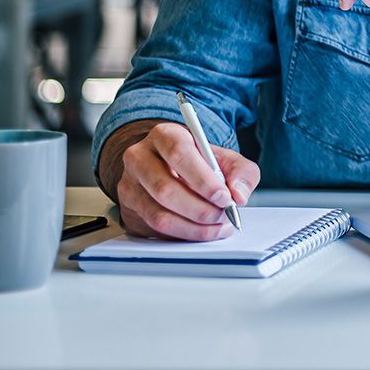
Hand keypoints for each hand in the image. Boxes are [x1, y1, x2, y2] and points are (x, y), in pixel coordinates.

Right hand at [102, 120, 260, 240]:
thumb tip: (239, 194)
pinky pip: (155, 229)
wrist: (172, 169)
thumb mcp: (225, 159)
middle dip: (200, 209)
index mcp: (165, 135)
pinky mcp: (129, 209)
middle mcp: (140, 157)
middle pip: (165, 188)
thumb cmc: (199, 163)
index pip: (178, 153)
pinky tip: (201, 231)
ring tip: (216, 225)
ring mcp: (130, 184)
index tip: (224, 197)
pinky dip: (183, 234)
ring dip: (193, 226)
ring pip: (158, 214)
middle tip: (223, 215)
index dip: (203, 179)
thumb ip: (241, 172)